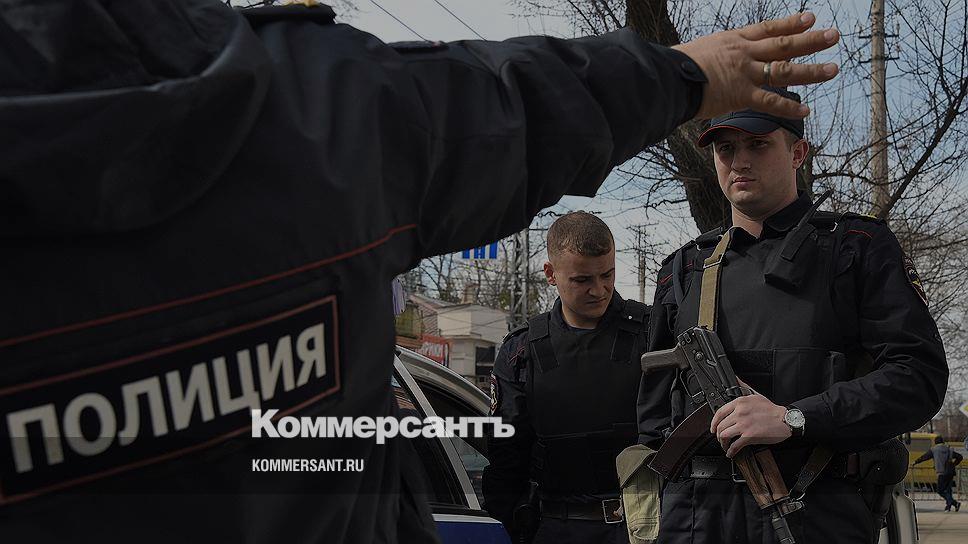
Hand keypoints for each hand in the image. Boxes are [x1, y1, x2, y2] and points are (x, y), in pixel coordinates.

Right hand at [673, 12, 839, 119]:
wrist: (668, 76)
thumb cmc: (675, 65)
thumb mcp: (699, 51)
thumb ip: (713, 56)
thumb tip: (710, 62)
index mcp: (734, 40)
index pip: (768, 29)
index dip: (791, 23)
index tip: (810, 19)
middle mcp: (744, 53)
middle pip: (784, 44)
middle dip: (812, 40)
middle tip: (834, 36)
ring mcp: (745, 73)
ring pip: (784, 70)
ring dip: (811, 71)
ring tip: (832, 69)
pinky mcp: (741, 95)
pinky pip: (770, 102)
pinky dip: (788, 107)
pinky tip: (806, 111)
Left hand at [710, 387, 789, 457]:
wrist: (785, 420)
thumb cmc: (772, 409)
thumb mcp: (755, 394)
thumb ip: (743, 387)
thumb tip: (736, 379)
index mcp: (740, 402)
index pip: (719, 412)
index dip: (713, 422)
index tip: (713, 427)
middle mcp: (739, 413)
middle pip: (720, 425)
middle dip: (718, 435)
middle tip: (720, 438)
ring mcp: (744, 424)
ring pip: (724, 435)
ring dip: (723, 443)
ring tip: (725, 445)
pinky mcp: (749, 436)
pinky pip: (735, 445)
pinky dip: (731, 451)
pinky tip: (731, 453)